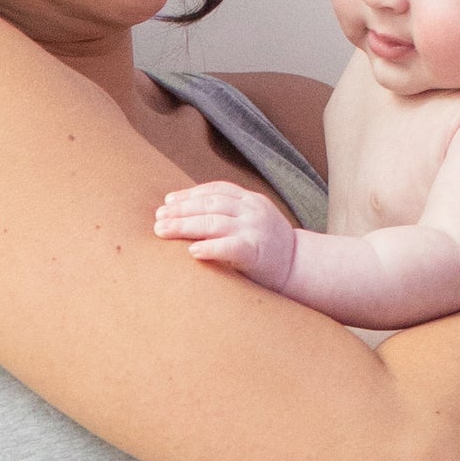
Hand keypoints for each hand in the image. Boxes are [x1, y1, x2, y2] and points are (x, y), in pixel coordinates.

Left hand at [153, 181, 297, 289]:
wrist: (301, 270)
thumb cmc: (269, 251)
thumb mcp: (253, 224)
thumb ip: (230, 217)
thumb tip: (191, 217)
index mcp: (251, 201)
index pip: (216, 190)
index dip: (190, 194)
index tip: (168, 202)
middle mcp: (252, 210)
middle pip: (210, 204)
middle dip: (181, 210)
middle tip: (158, 218)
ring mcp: (255, 229)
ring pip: (214, 222)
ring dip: (184, 226)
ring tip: (162, 231)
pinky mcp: (257, 252)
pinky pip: (229, 247)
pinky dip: (210, 248)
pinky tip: (191, 252)